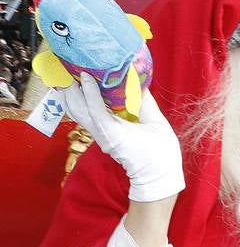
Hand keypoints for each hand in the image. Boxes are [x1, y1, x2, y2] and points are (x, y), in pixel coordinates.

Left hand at [62, 74, 183, 201]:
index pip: (96, 109)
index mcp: (115, 133)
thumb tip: (138, 84)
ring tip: (75, 77)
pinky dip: (82, 102)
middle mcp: (101, 135)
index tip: (86, 74)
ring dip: (74, 96)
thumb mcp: (157, 125)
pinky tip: (86, 91)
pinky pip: (86, 117)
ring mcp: (99, 137)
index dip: (89, 90)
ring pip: (78, 114)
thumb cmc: (160, 154)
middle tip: (73, 70)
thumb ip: (146, 104)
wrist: (156, 176)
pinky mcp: (101, 137)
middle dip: (73, 90)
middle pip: (78, 110)